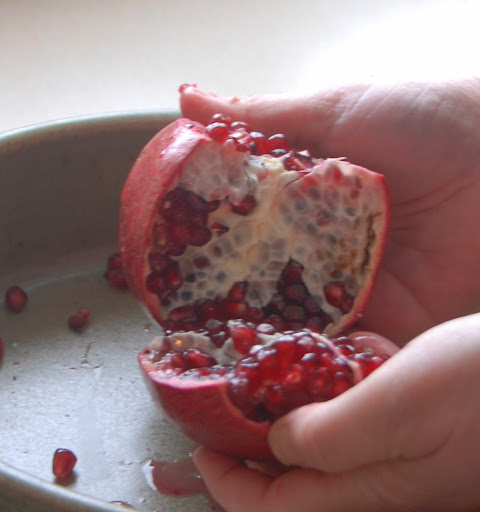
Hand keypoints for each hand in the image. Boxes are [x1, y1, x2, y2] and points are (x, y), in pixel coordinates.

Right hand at [181, 79, 479, 345]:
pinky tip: (264, 370)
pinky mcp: (384, 324)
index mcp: (303, 201)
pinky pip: (336, 348)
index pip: (239, 228)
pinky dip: (304, 360)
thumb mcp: (337, 109)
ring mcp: (349, 289)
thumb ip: (260, 117)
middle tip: (171, 319)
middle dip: (219, 300)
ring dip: (254, 336)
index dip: (201, 244)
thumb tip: (185, 100)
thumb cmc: (428, 121)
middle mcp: (319, 248)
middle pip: (258, 281)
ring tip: (205, 352)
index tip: (161, 260)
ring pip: (290, 321)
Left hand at [193, 313, 479, 511]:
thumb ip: (331, 435)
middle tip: (229, 404)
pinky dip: (343, 391)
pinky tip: (347, 355)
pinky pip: (366, 416)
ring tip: (275, 375)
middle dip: (255, 449)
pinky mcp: (422, 429)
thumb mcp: (396, 408)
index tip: (199, 449)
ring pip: (328, 446)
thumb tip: (278, 444)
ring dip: (296, 416)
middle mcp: (384, 481)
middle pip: (297, 481)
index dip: (228, 484)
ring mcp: (406, 456)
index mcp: (371, 488)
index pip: (274, 507)